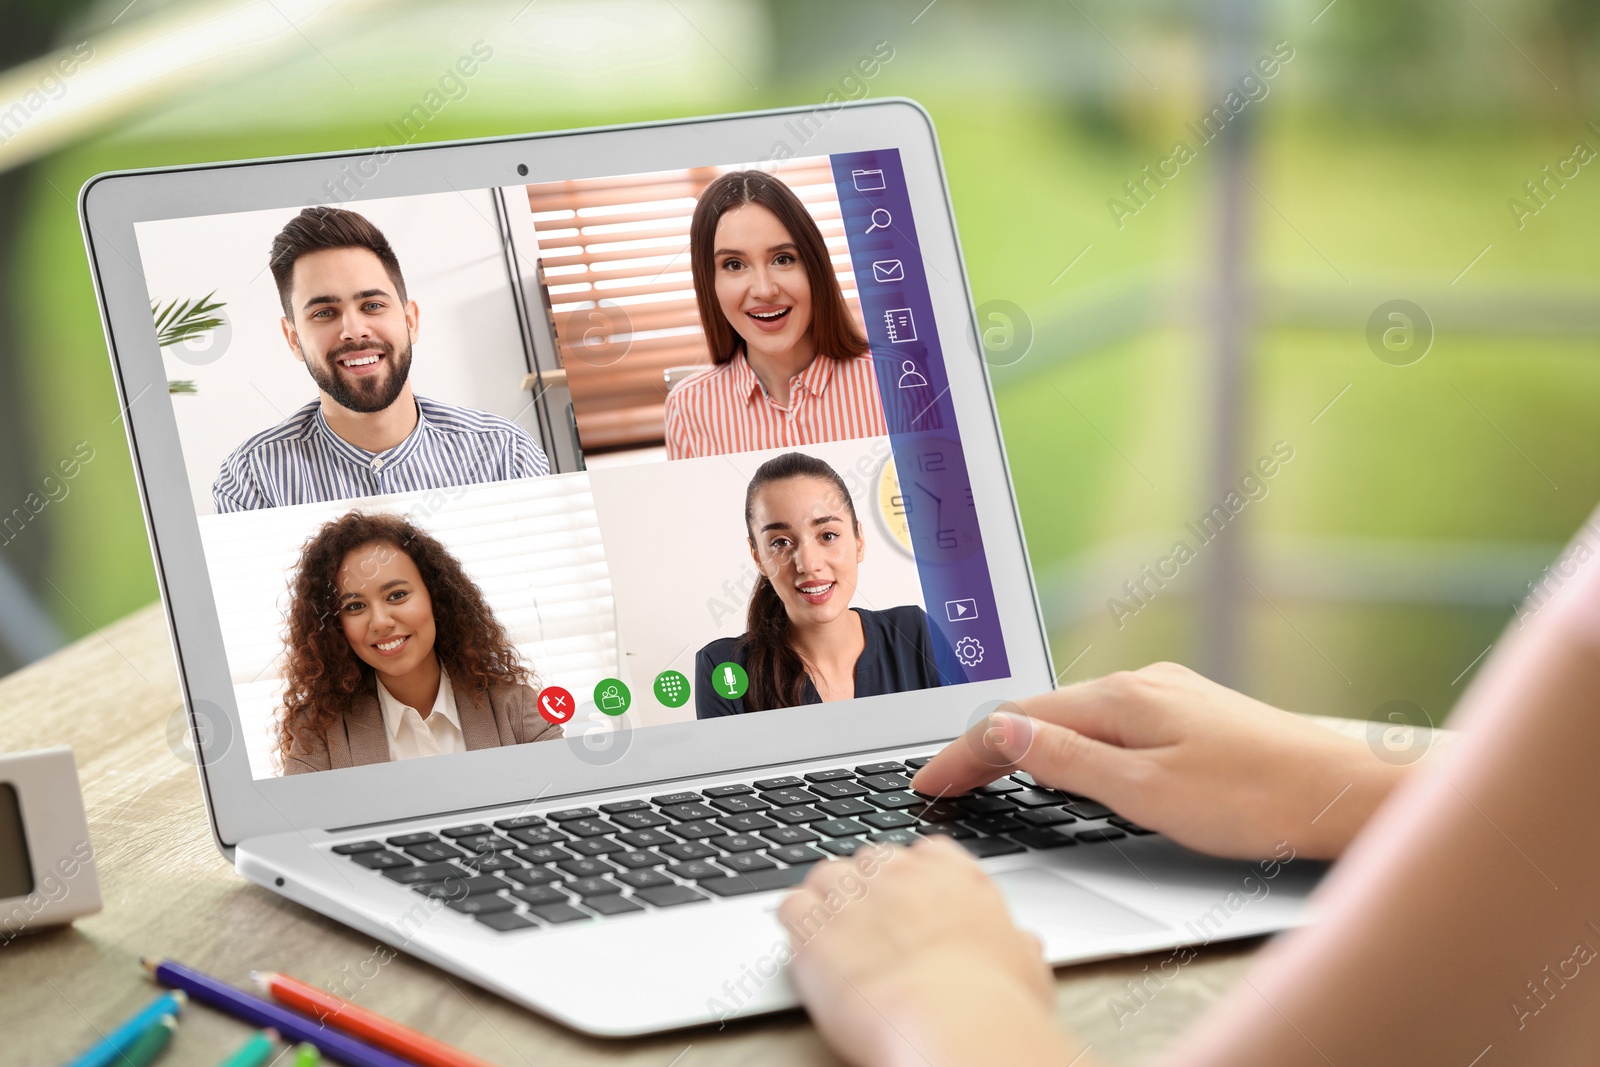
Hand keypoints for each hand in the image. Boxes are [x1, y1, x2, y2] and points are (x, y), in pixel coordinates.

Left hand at [780, 838, 1079, 1066]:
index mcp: (954, 876)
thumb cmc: (994, 1004)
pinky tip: (806, 948)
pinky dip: (795, 924)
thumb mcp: (1026, 967)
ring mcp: (852, 894)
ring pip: (826, 877)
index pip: (925, 852)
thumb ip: (1015, 945)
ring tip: (835, 937)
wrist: (952, 1022)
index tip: (911, 902)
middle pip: (871, 860)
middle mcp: (900, 875)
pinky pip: (791, 907)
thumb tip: (1023, 945)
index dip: (913, 879)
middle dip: (868, 888)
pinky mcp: (812, 925)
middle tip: (871, 928)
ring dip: (827, 901)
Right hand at [911, 662, 1408, 859]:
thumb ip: (1069, 761)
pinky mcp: (1191, 716)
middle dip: (984, 746)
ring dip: (1025, 743)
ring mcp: (1169, 696)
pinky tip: (1065, 763)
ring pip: (1075, 716)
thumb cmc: (1258, 800)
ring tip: (986, 774)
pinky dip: (1068, 743)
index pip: (1017, 719)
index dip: (964, 755)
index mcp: (1121, 698)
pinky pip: (1108, 723)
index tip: (927, 784)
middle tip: (943, 785)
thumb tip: (1004, 730)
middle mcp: (1141, 684)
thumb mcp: (1147, 793)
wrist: (1347, 794)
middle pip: (1040, 710)